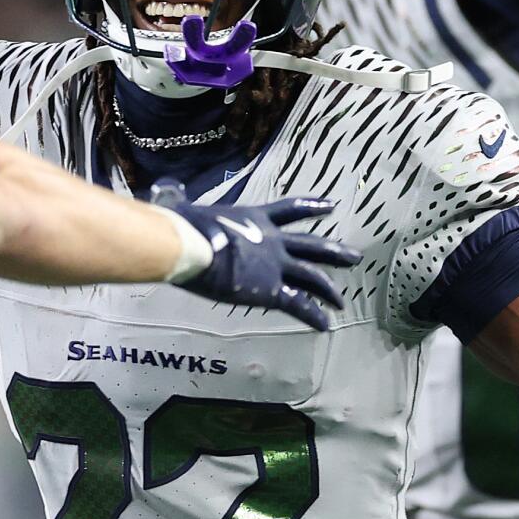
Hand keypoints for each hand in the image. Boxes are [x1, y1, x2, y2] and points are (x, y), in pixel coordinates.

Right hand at [155, 182, 358, 330]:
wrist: (191, 245)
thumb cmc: (183, 226)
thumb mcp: (184, 207)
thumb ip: (180, 201)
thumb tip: (165, 193)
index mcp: (254, 218)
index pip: (290, 209)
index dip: (312, 206)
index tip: (331, 206)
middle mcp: (271, 240)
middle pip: (311, 245)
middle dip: (334, 252)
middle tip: (354, 256)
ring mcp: (274, 265)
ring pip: (312, 277)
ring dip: (329, 290)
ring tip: (342, 301)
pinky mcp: (271, 290)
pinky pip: (299, 304)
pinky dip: (314, 315)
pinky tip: (326, 325)